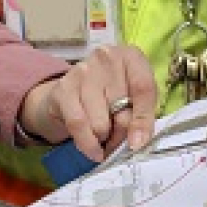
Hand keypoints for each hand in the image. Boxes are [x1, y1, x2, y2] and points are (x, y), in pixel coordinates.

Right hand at [18, 43, 156, 158]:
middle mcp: (106, 57)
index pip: (143, 88)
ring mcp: (82, 70)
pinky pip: (78, 124)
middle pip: (121, 108)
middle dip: (121, 132)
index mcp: (130, 57)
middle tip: (118, 139)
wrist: (73, 90)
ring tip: (104, 136)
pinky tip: (93, 150)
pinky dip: (87, 143)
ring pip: (100, 122)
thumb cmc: (112, 93)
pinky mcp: (62, 88)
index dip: (143, 119)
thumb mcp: (135, 99)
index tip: (138, 143)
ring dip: (104, 138)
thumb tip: (137, 142)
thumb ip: (141, 116)